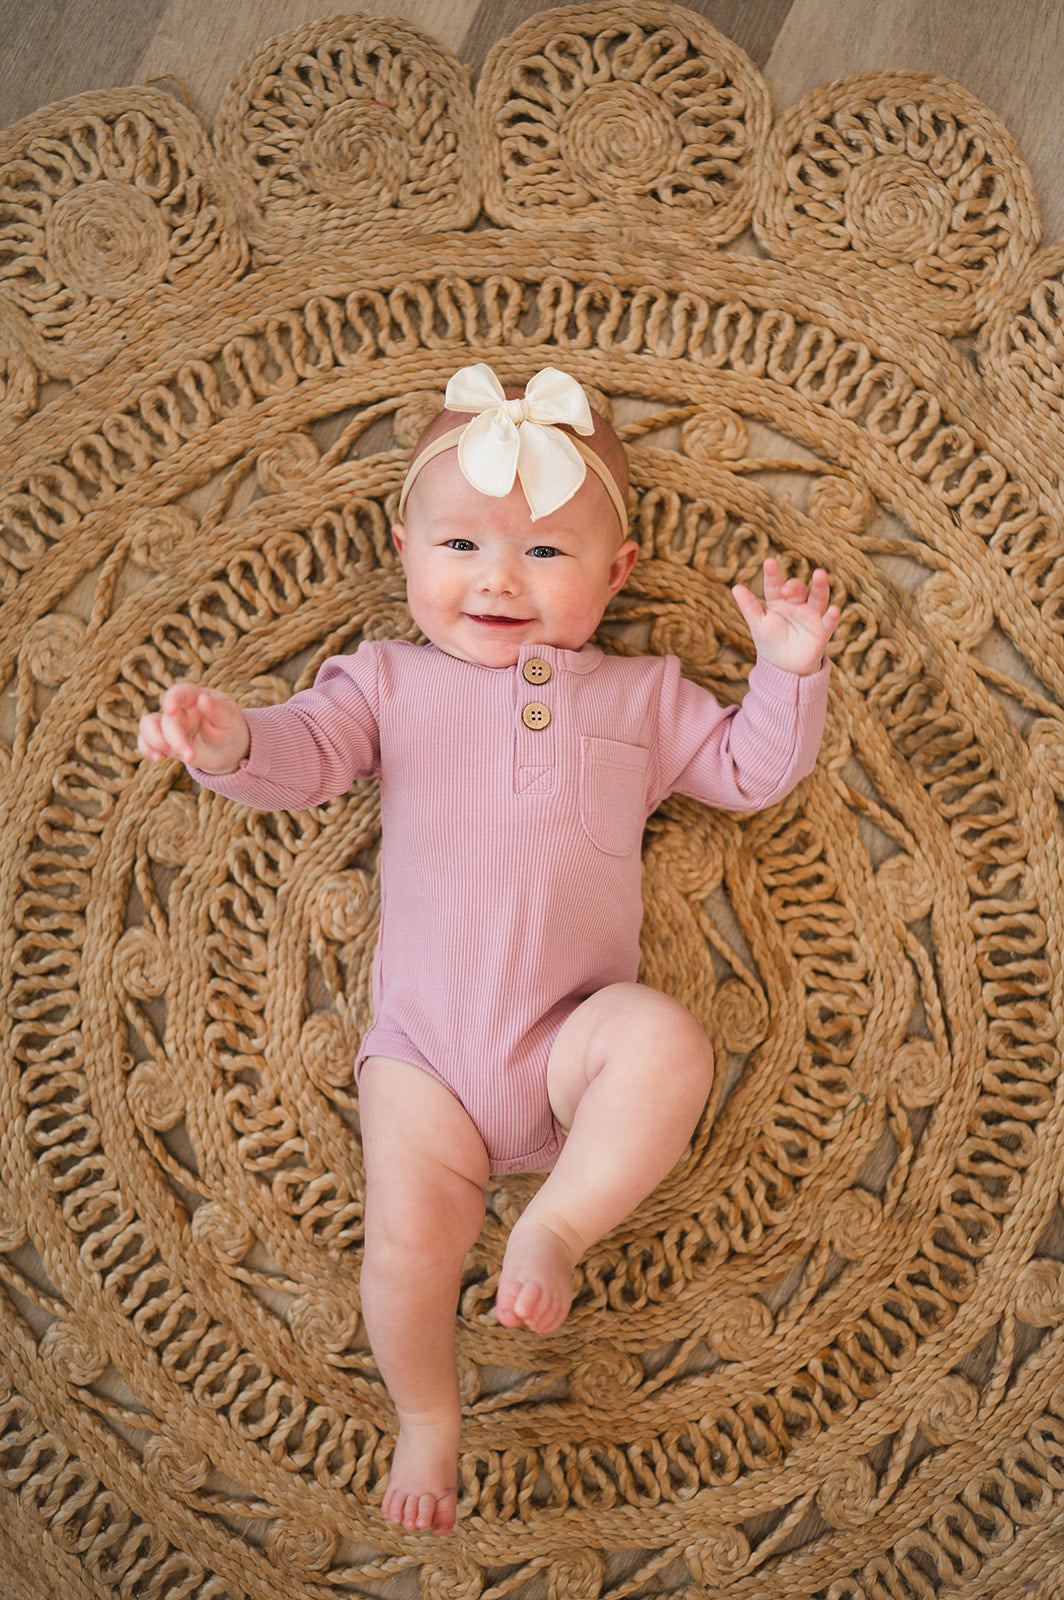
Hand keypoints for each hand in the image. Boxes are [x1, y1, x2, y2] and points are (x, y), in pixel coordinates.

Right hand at [137, 683, 249, 773]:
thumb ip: (218, 709)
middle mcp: (179, 709)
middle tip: (190, 756)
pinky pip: (145, 740)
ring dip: (155, 740)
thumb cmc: (230, 729)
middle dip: (175, 738)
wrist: (228, 752)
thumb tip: (203, 699)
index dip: (172, 699)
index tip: (170, 711)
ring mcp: (169, 724)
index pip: (179, 692)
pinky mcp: (163, 740)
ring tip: (173, 754)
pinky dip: (146, 749)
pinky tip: (158, 758)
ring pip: (148, 724)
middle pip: (167, 718)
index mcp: (196, 697)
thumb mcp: (230, 719)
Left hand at [731, 557, 840, 675]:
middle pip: (798, 589)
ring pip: (818, 597)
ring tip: (820, 574)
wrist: (784, 667)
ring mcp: (811, 615)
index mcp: (778, 601)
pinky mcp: (822, 630)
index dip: (772, 574)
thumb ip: (749, 607)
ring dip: (820, 586)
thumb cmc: (770, 641)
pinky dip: (833, 615)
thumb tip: (735, 587)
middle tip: (786, 590)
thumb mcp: (758, 625)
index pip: (774, 584)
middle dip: (794, 586)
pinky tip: (834, 610)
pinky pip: (829, 621)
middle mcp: (797, 604)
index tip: (769, 562)